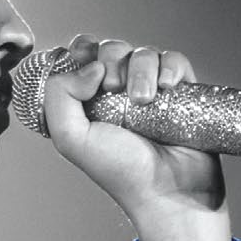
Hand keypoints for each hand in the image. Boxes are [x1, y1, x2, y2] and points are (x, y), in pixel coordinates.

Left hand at [40, 33, 231, 240]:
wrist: (169, 191)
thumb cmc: (121, 172)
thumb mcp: (71, 139)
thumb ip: (59, 96)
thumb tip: (91, 66)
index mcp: (88, 102)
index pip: (81, 55)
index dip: (83, 52)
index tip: (89, 71)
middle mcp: (118, 94)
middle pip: (111, 49)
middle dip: (112, 60)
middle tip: (115, 90)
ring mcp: (150, 92)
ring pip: (142, 53)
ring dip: (141, 69)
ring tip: (144, 100)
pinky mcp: (180, 92)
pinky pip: (173, 60)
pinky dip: (169, 67)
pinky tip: (167, 88)